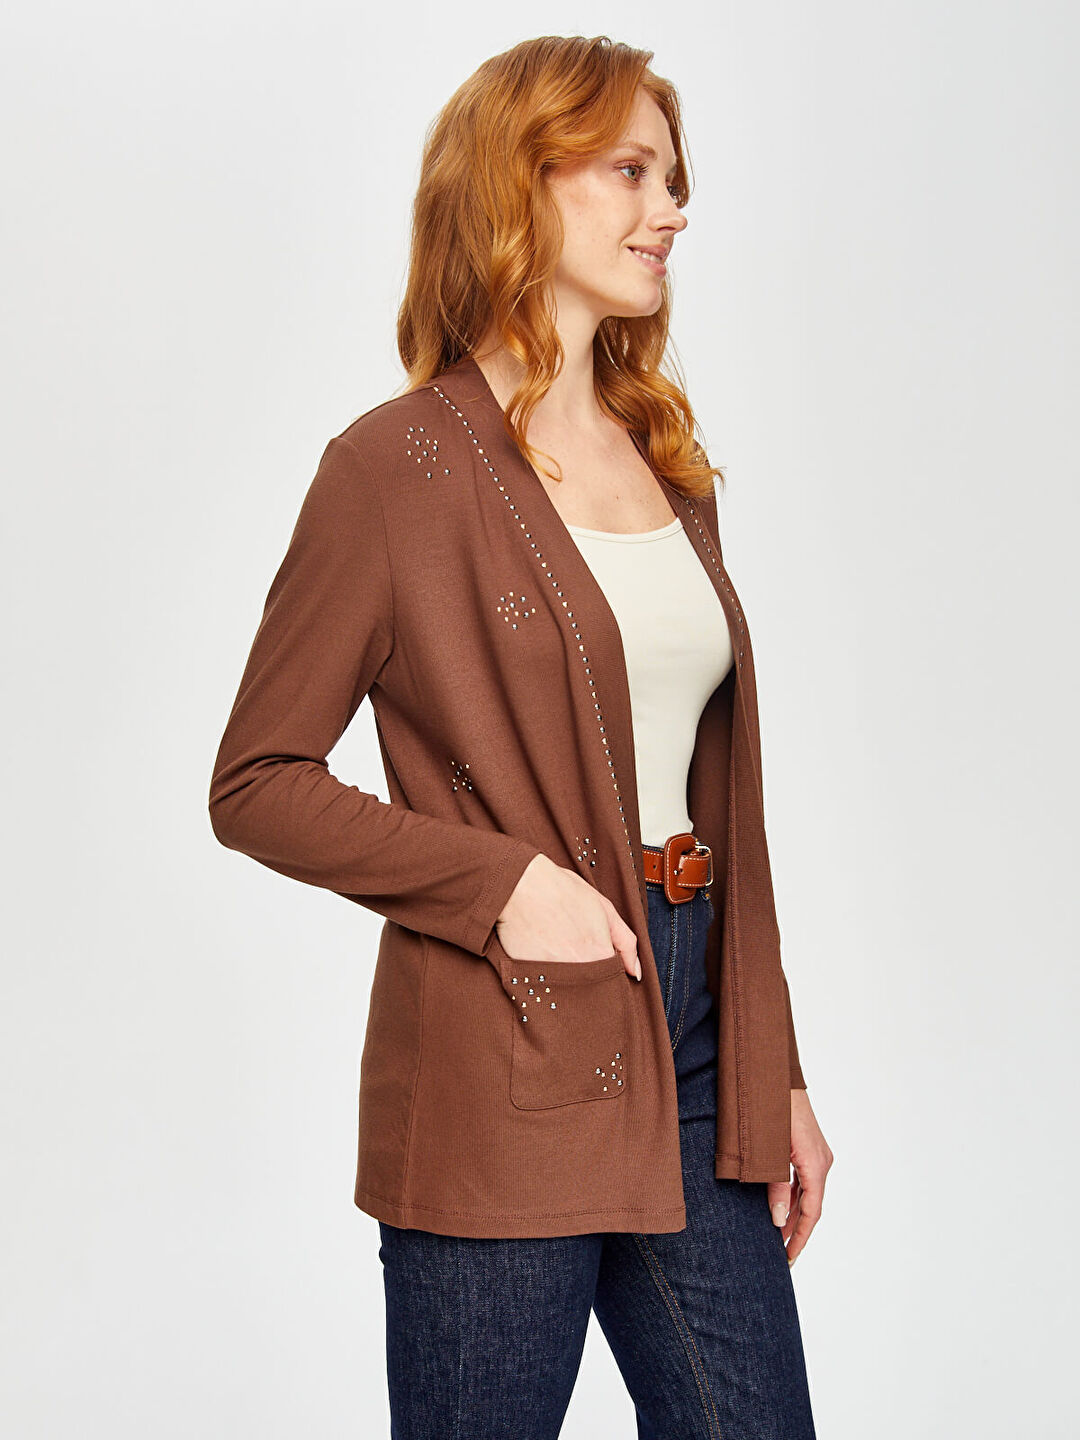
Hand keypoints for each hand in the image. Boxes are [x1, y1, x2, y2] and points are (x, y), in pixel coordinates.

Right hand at [495, 854, 640, 979]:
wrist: (521, 885)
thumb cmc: (561, 891)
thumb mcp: (603, 908)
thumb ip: (626, 942)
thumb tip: (635, 972)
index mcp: (601, 956)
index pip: (611, 980)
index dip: (606, 970)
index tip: (593, 955)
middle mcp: (580, 971)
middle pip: (590, 989)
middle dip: (586, 977)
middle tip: (572, 949)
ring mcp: (554, 976)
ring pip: (567, 991)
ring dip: (564, 977)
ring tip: (554, 948)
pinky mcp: (529, 977)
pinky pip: (541, 986)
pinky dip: (541, 975)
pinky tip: (538, 951)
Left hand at [767, 1089, 832, 1265]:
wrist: (774, 1071)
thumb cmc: (771, 1107)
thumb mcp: (770, 1151)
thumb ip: (775, 1185)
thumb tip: (778, 1220)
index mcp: (815, 1163)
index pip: (811, 1211)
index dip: (800, 1237)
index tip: (789, 1258)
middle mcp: (821, 1159)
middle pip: (811, 1204)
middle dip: (796, 1229)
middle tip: (780, 1253)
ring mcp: (817, 1151)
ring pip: (807, 1191)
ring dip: (793, 1212)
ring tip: (777, 1234)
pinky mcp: (808, 1145)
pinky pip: (804, 1177)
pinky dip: (794, 1195)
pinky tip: (781, 1204)